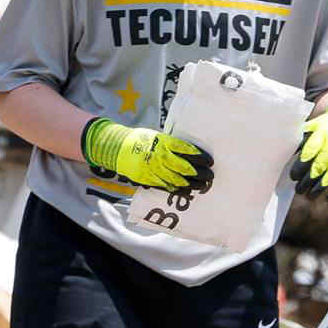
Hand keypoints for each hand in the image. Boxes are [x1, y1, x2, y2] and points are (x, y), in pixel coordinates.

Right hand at [81, 117, 213, 190]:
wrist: (117, 147)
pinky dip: (177, 189)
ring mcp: (153, 168)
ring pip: (177, 179)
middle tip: (210, 176)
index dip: (200, 157)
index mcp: (164, 142)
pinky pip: (165, 186)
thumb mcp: (156, 137)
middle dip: (200, 173)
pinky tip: (186, 191)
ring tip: (202, 186)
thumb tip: (189, 151)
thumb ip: (170, 144)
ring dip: (192, 184)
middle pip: (185, 167)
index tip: (210, 161)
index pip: (187, 150)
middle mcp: (160, 156)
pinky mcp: (147, 178)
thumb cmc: (139, 140)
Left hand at [292, 100, 327, 199]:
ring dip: (323, 185)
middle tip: (299, 189)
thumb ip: (299, 139)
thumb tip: (281, 153)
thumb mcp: (310, 126)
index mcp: (322, 131)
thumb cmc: (323, 126)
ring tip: (310, 196)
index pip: (311, 149)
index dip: (302, 164)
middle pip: (323, 162)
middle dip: (310, 178)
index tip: (293, 176)